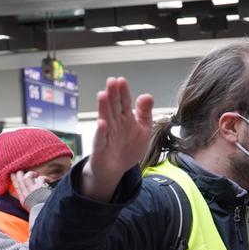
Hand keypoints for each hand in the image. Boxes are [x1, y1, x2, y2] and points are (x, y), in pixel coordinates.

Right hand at [10, 171, 47, 207]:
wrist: (48, 213)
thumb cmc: (41, 210)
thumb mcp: (30, 206)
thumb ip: (27, 198)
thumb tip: (24, 189)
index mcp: (23, 199)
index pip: (16, 186)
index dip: (14, 178)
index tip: (13, 173)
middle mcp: (26, 195)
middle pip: (20, 180)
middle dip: (20, 173)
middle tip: (25, 171)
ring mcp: (33, 191)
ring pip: (27, 177)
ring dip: (32, 174)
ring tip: (36, 175)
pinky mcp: (40, 189)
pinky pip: (40, 179)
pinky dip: (44, 178)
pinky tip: (47, 180)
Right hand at [82, 77, 154, 201]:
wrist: (115, 169)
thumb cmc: (128, 147)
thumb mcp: (143, 130)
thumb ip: (145, 113)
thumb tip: (148, 95)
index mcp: (125, 118)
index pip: (124, 103)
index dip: (124, 92)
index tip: (122, 80)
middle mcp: (114, 123)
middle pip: (113, 107)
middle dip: (113, 95)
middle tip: (111, 81)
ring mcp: (106, 134)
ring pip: (105, 118)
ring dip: (103, 107)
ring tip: (103, 95)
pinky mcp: (100, 147)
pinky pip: (100, 138)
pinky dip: (101, 131)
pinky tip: (102, 123)